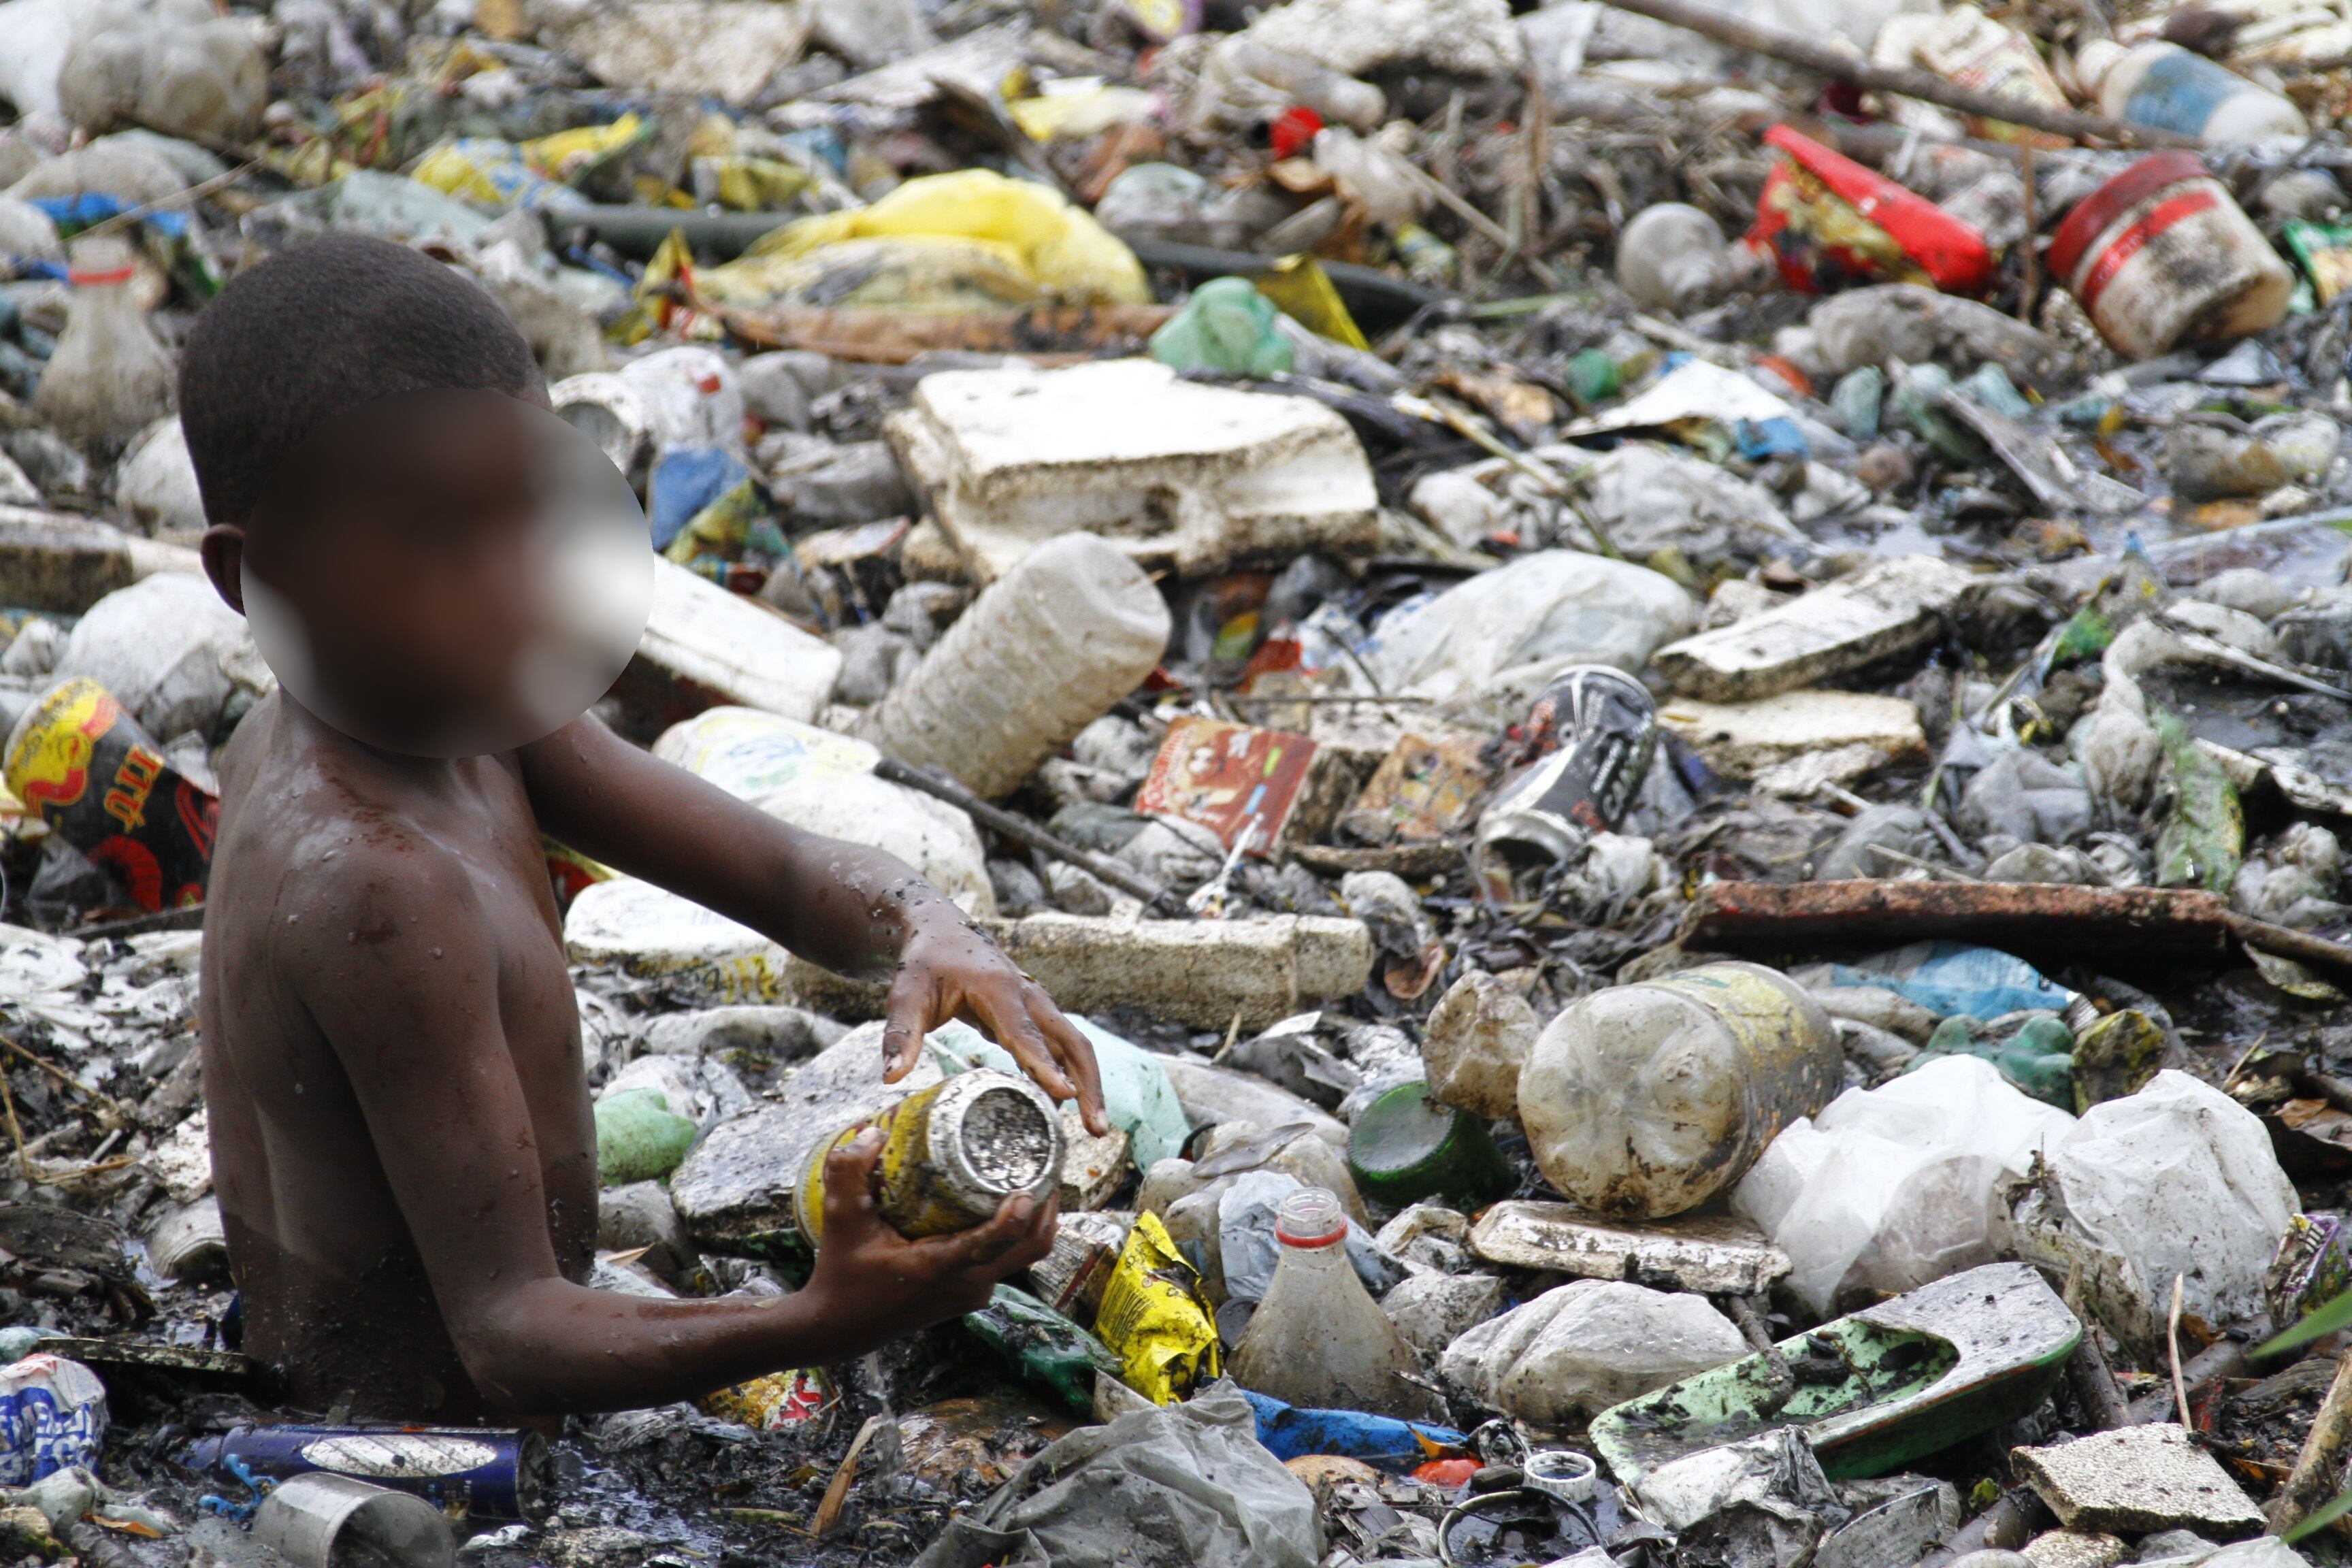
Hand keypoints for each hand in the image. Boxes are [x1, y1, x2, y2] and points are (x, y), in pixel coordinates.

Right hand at [800, 1129, 1059, 1347]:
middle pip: (1031, 1247)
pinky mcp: (972, 1294)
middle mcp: (967, 1284)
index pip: (993, 1244)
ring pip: (1026, 1254)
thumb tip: (871, 1132)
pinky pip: (1010, 1260)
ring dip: (1036, 1219)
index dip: (1017, 1216)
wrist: (842, 1327)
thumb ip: (848, 1173)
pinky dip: (1017, 1232)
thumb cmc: (843, 1274)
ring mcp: (974, 1292)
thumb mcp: (841, 1221)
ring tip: (1035, 1175)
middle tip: (1047, 1163)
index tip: (1030, 1184)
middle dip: (1046, 1207)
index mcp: (939, 1267)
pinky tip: (1006, 1202)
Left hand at [880, 913, 1109, 1136]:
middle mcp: (1029, 996)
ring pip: (1073, 1047)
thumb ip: (900, 1035)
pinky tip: (1066, 1108)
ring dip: (1088, 1085)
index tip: (1066, 1095)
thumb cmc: (923, 963)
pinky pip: (1060, 1048)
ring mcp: (1036, 1006)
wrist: (941, 930)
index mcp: (999, 989)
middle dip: (1089, 1085)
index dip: (1044, 1066)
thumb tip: (890, 1078)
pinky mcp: (1034, 1017)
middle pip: (1072, 1043)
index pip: (1025, 1035)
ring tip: (1095, 1129)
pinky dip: (1069, 1076)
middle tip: (1098, 1129)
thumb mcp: (905, 995)